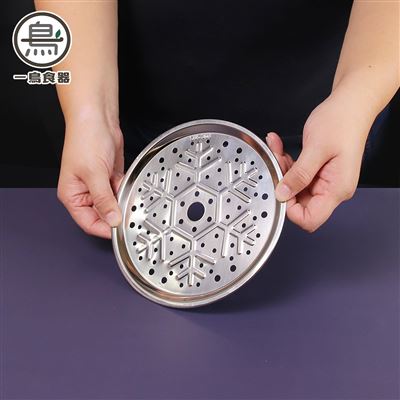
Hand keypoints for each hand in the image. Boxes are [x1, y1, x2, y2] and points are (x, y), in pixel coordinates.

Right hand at [57, 112, 123, 238]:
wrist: (97, 119)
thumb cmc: (85, 140)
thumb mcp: (94, 174)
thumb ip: (104, 200)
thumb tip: (112, 220)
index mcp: (72, 196)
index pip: (88, 223)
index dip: (104, 229)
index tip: (120, 231)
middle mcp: (84, 193)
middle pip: (103, 215)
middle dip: (116, 214)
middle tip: (129, 213)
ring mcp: (98, 186)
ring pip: (114, 204)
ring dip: (122, 201)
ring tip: (127, 194)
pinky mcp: (110, 178)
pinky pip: (120, 191)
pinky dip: (125, 189)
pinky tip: (127, 183)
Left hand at [266, 93, 370, 231]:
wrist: (351, 104)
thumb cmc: (342, 121)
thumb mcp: (316, 148)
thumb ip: (299, 174)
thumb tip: (282, 195)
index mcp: (336, 189)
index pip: (310, 218)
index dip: (290, 210)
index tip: (279, 189)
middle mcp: (332, 189)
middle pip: (300, 204)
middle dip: (283, 185)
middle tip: (276, 163)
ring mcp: (325, 181)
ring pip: (295, 188)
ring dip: (283, 171)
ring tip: (278, 150)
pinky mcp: (318, 172)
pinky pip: (297, 175)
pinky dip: (287, 163)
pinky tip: (280, 147)